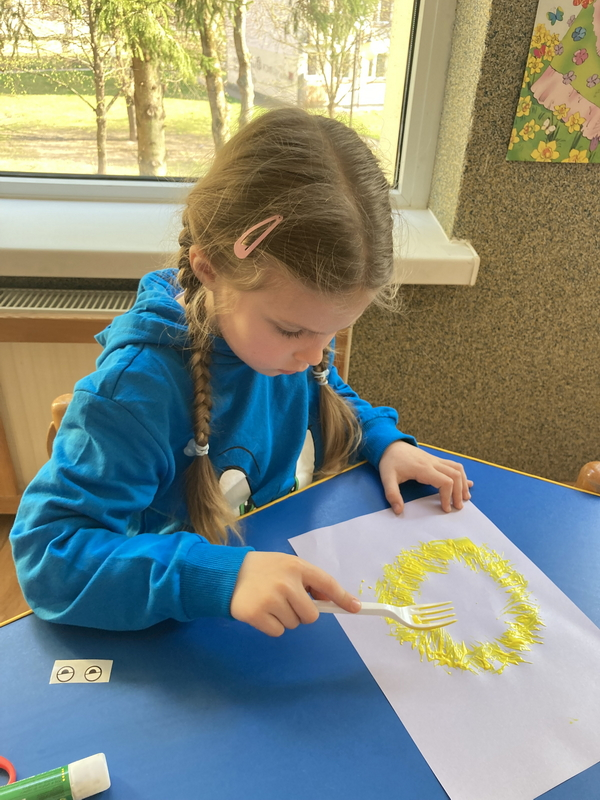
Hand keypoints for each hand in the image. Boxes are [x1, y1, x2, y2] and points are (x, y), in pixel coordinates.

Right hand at [230, 551, 360, 636]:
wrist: (228, 573)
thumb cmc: (264, 570)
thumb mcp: (287, 566)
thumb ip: (309, 581)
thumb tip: (332, 600)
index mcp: (297, 567)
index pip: (327, 583)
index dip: (342, 597)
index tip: (356, 608)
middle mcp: (286, 582)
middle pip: (311, 615)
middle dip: (302, 613)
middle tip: (286, 601)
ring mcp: (271, 599)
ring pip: (294, 624)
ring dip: (285, 618)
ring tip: (270, 602)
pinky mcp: (257, 614)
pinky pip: (278, 632)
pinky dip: (271, 626)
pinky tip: (261, 611)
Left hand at [379, 441, 472, 513]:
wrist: (390, 444)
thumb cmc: (390, 461)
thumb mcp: (386, 478)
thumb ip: (392, 494)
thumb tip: (398, 510)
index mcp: (423, 469)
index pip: (445, 482)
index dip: (448, 496)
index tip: (445, 508)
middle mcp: (433, 463)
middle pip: (455, 475)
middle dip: (459, 492)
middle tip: (457, 507)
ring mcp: (435, 460)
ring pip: (457, 469)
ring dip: (463, 483)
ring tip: (465, 497)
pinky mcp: (435, 460)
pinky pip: (453, 465)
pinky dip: (461, 475)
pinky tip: (466, 483)